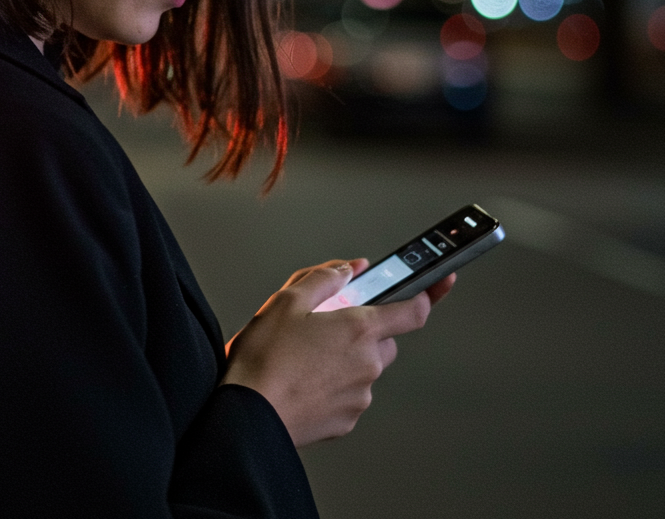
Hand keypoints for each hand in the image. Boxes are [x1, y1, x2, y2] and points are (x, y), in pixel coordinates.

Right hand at [221, 259, 454, 446]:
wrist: (248, 415)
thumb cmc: (265, 358)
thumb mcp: (287, 301)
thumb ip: (324, 278)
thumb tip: (349, 269)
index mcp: (358, 329)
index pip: (412, 311)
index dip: (429, 294)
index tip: (441, 283)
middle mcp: (368, 363)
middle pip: (383, 339)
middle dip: (362, 329)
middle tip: (327, 325)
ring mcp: (360, 395)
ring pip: (364, 367)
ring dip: (345, 357)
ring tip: (303, 356)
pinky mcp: (347, 420)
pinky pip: (350, 393)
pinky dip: (333, 384)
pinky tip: (303, 379)